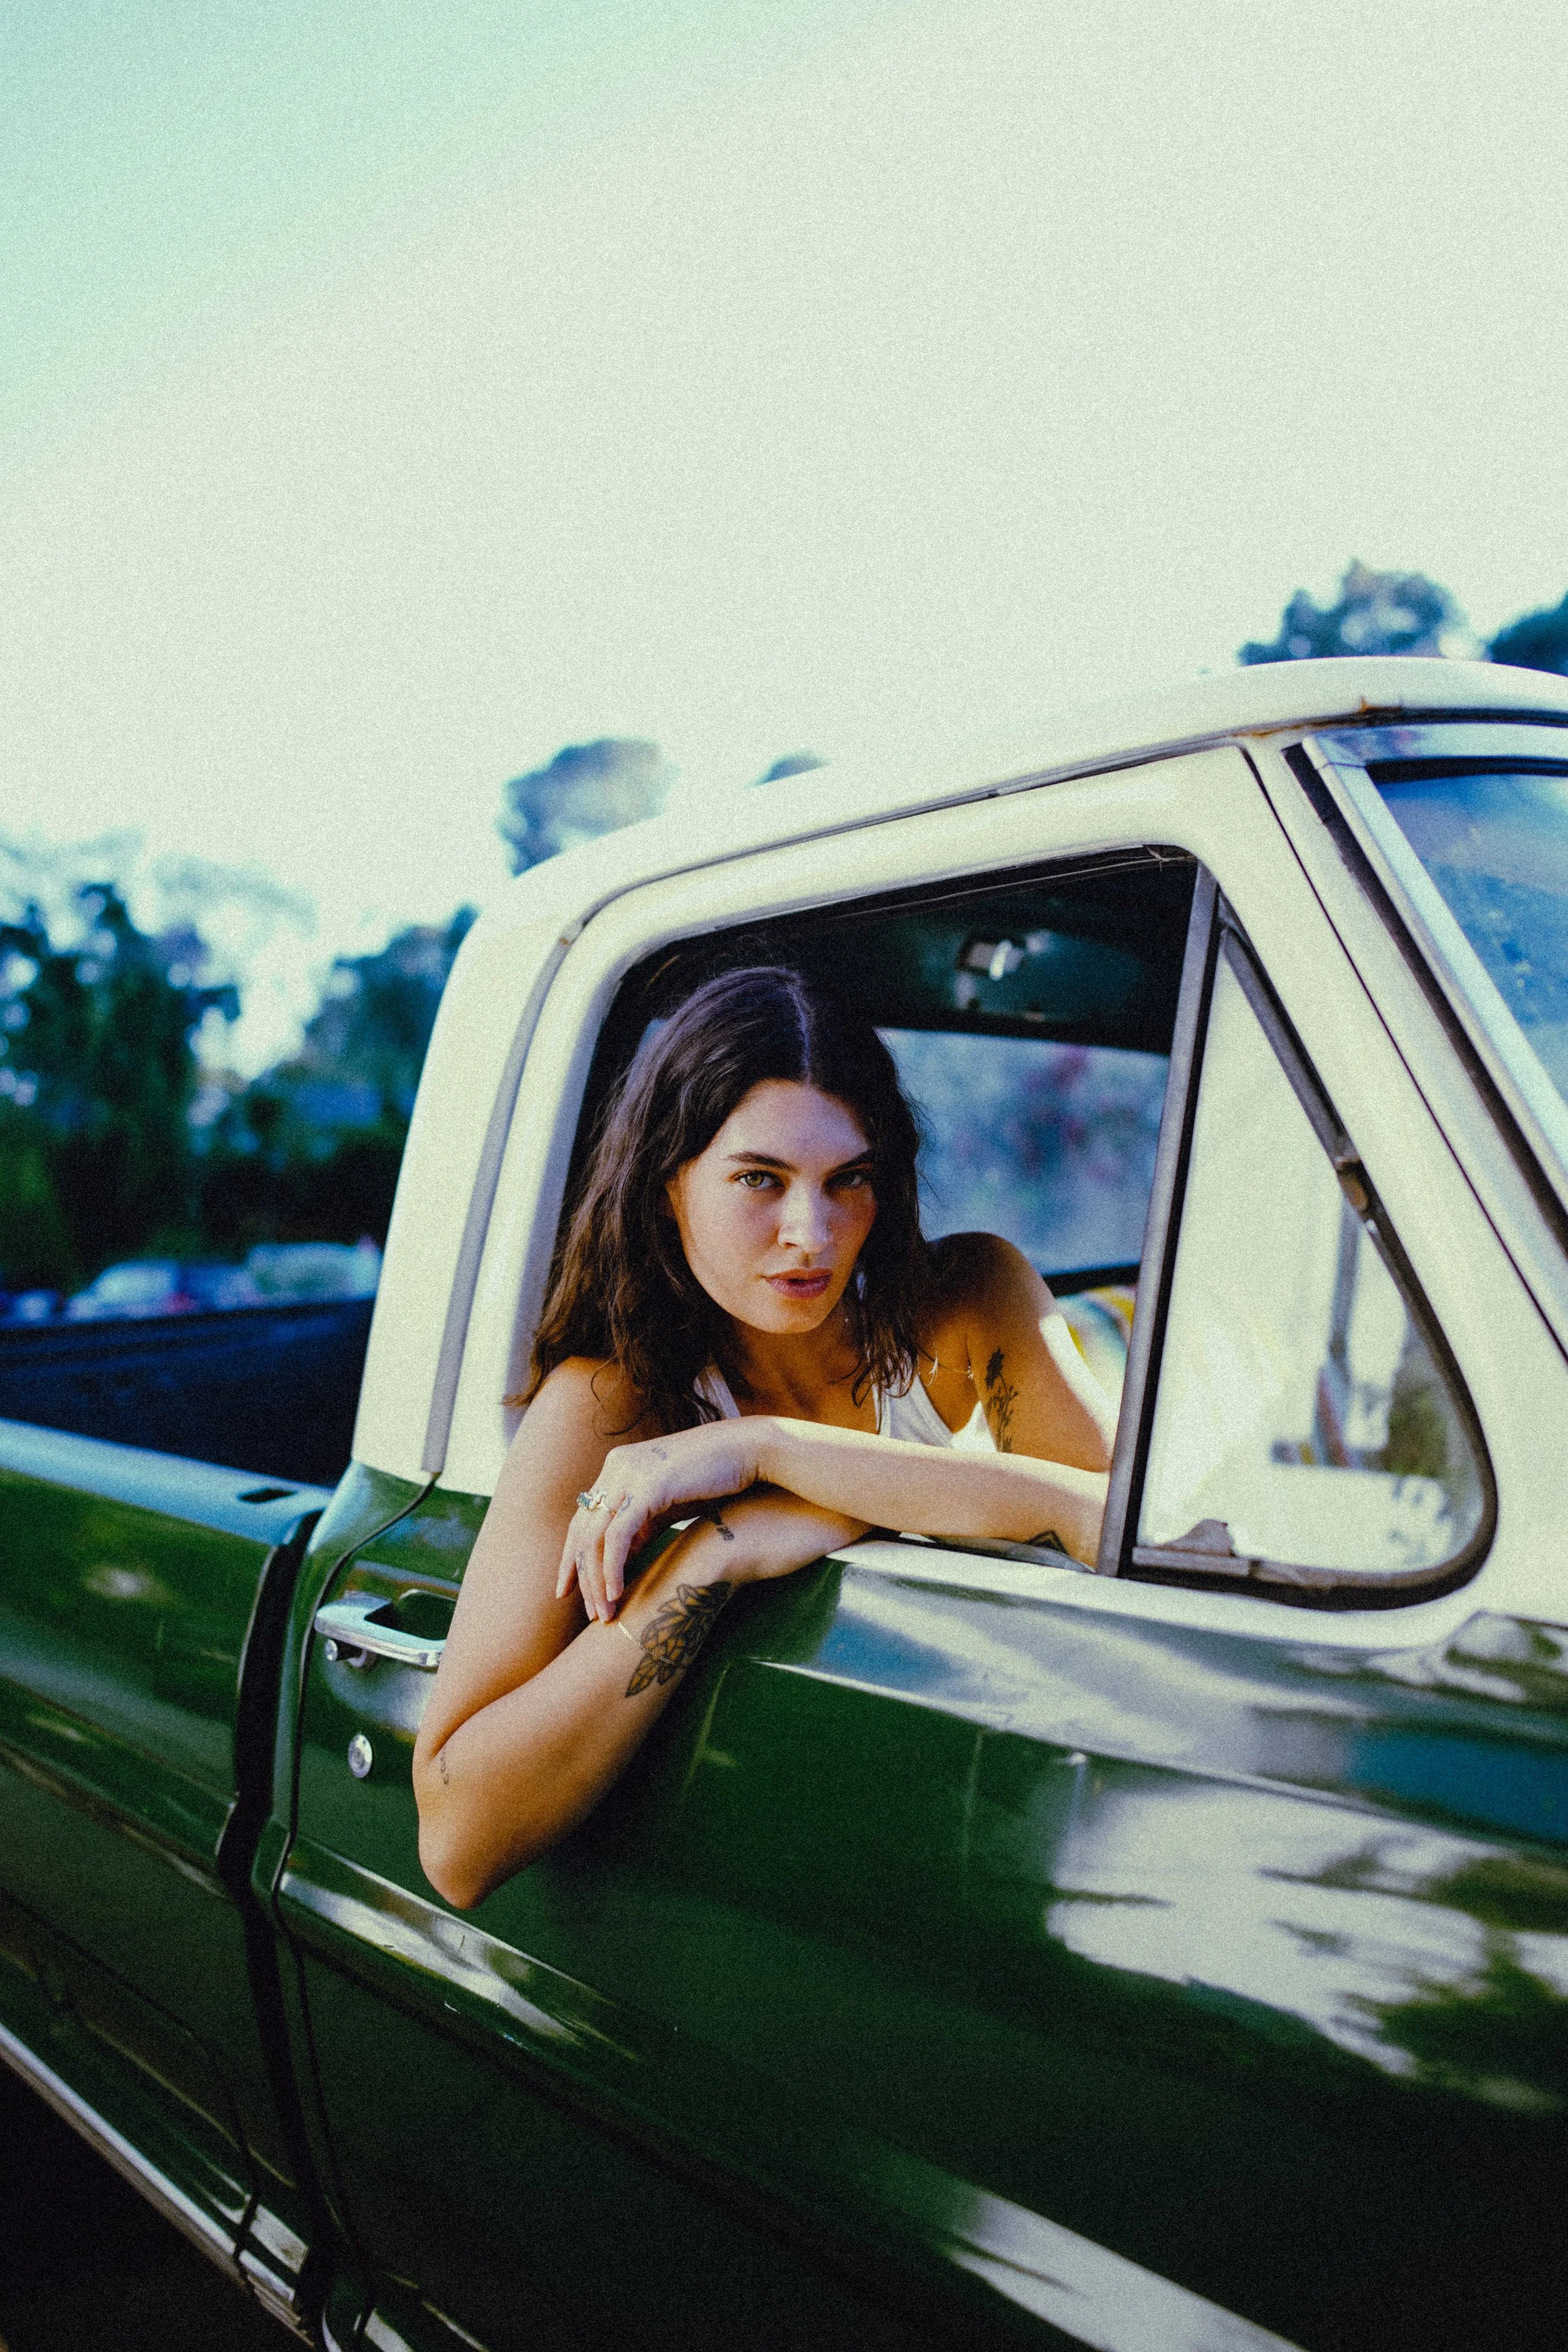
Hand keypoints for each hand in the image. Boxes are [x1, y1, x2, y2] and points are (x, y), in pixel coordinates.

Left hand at [557, 1421, 760, 1620]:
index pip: (581, 1518)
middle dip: (581, 1576)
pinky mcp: (647, 1486)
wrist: (749, 1450)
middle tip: (588, 1614)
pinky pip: (617, 1536)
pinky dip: (613, 1568)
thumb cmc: (716, 1478)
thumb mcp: (668, 1504)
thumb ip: (640, 1524)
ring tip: (605, 1613)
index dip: (571, 1557)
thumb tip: (620, 1556)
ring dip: (596, 1581)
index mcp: (617, 1468)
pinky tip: (616, 1592)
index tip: (567, 1591)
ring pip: (595, 1537)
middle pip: (581, 1530)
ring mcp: (629, 1474)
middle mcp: (616, 1467)